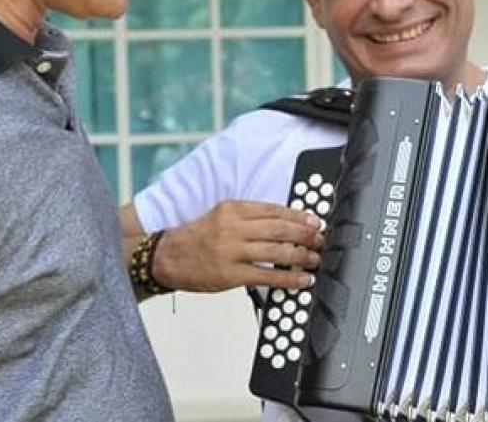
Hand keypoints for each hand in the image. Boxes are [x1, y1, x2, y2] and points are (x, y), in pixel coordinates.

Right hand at [152, 200, 324, 292]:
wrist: (168, 257)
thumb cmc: (197, 237)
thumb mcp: (221, 216)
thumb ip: (249, 218)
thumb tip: (284, 224)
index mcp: (232, 209)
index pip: (274, 209)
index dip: (298, 215)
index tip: (313, 221)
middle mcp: (233, 227)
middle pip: (279, 229)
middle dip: (304, 235)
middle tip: (319, 240)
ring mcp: (232, 251)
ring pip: (276, 252)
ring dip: (301, 256)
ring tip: (314, 259)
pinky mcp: (230, 275)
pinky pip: (266, 277)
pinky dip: (288, 278)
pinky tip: (301, 279)